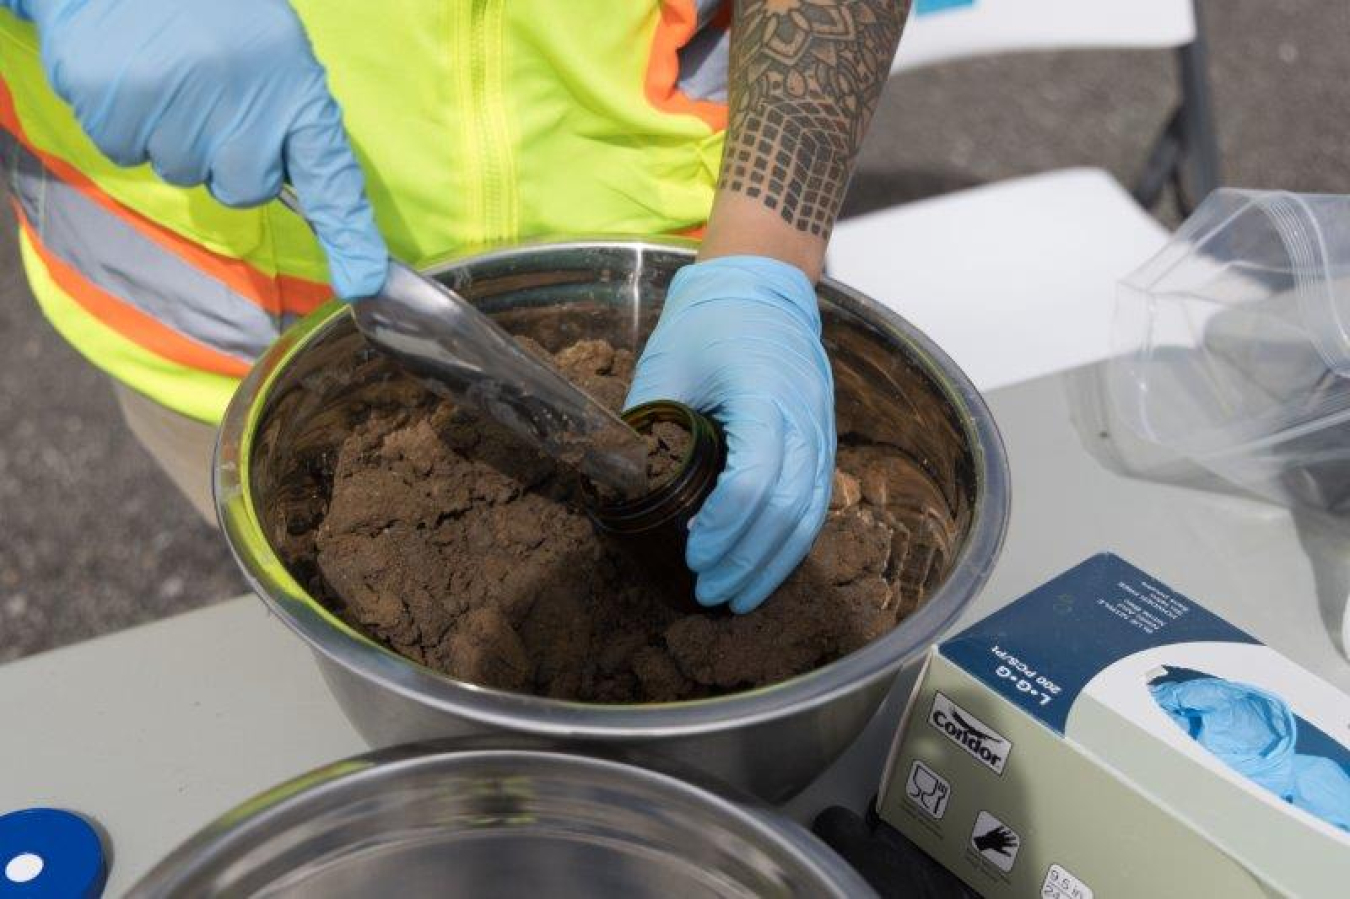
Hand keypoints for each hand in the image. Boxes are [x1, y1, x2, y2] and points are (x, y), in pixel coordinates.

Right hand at [13, 0, 386, 297]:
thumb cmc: (210, 9)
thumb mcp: (273, 51)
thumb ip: (289, 118)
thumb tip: (304, 192)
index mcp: (293, 86)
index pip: (330, 175)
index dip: (349, 234)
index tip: (362, 280)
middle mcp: (243, 100)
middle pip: (242, 190)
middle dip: (224, 160)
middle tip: (210, 99)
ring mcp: (178, 101)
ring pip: (179, 172)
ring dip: (169, 136)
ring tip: (166, 73)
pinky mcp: (115, 100)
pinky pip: (123, 151)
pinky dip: (122, 122)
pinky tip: (129, 73)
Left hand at [626, 256, 835, 613]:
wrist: (760, 283)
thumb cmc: (709, 321)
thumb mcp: (666, 366)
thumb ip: (648, 426)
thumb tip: (623, 486)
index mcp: (765, 393)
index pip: (754, 479)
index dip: (724, 526)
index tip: (693, 552)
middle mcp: (804, 414)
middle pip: (787, 508)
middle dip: (748, 559)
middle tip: (710, 591)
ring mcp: (820, 428)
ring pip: (809, 512)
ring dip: (775, 561)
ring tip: (739, 596)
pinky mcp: (822, 438)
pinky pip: (816, 501)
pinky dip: (791, 541)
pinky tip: (765, 566)